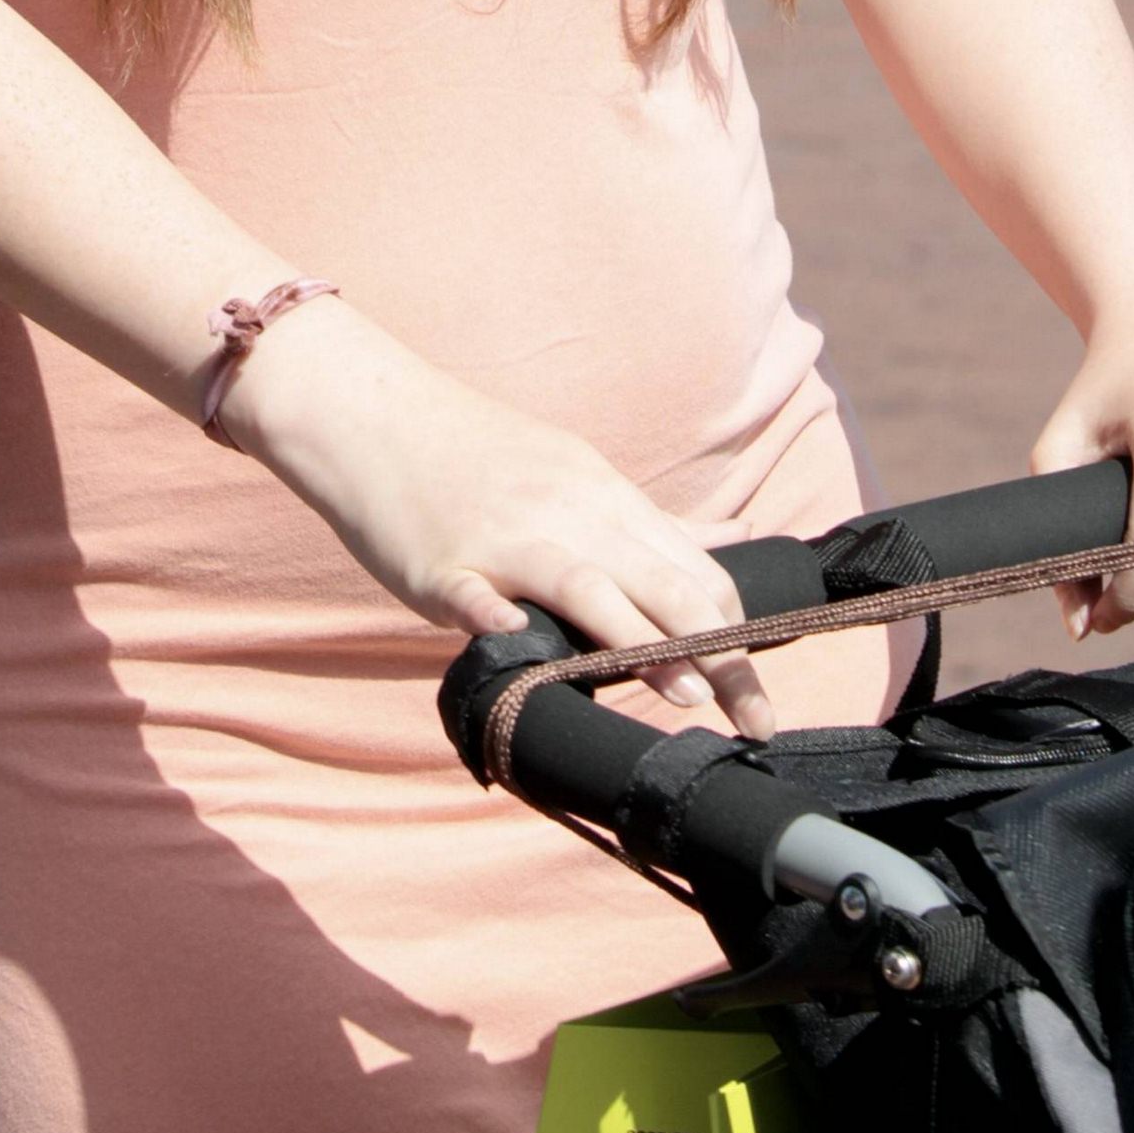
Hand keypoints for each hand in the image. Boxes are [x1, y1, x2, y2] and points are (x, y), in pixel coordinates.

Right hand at [221, 298, 774, 735]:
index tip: (760, 694)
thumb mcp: (578, 474)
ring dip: (640, 643)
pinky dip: (503, 623)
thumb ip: (652, 521)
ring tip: (686, 694)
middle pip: (660, 581)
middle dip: (719, 654)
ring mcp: (504, 538)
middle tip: (758, 719)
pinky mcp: (443, 564)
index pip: (693, 568)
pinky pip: (477, 596)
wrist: (373, 413)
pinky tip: (523, 650)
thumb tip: (737, 538)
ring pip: (588, 586)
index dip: (737, 632)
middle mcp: (567, 512)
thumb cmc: (479, 456)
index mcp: (602, 495)